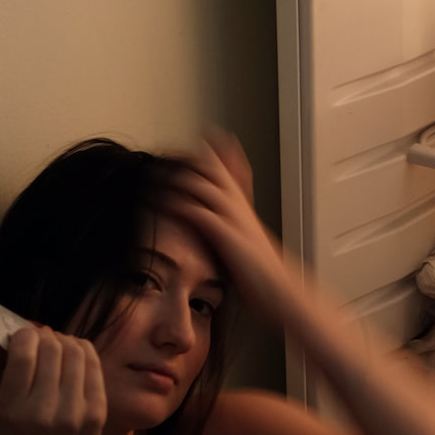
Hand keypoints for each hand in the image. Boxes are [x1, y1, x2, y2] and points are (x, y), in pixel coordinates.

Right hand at [0, 327, 105, 434]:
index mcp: (14, 410)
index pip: (25, 353)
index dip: (23, 334)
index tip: (19, 335)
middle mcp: (46, 410)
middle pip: (52, 348)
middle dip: (43, 335)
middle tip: (37, 338)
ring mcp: (76, 411)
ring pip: (76, 351)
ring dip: (63, 340)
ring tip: (53, 343)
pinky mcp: (98, 411)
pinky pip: (94, 365)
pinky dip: (81, 351)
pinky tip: (71, 353)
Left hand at [164, 130, 293, 323]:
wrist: (284, 294)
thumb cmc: (265, 279)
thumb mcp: (248, 249)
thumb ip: (232, 237)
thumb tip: (223, 238)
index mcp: (243, 211)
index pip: (225, 172)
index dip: (209, 155)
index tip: (197, 141)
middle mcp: (238, 209)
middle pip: (211, 169)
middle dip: (187, 157)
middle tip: (165, 148)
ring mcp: (232, 220)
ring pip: (201, 185)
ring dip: (174, 177)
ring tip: (151, 171)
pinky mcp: (225, 235)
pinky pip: (195, 211)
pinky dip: (174, 203)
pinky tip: (156, 200)